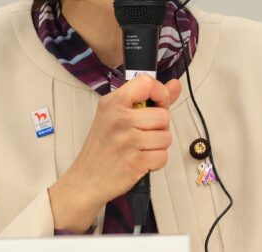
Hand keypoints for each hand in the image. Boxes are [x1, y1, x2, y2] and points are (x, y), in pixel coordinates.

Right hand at [48, 75, 181, 232]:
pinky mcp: (135, 162)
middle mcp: (120, 119)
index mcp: (113, 102)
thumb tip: (175, 85)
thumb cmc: (103, 146)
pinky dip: (156, 161)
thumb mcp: (116, 114)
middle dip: (160, 126)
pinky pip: (163, 156)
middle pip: (163, 115)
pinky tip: (142, 160)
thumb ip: (149, 98)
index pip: (147, 83)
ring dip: (158, 145)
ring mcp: (127, 141)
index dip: (160, 93)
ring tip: (141, 147)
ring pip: (166, 137)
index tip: (157, 104)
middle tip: (143, 132)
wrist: (86, 179)